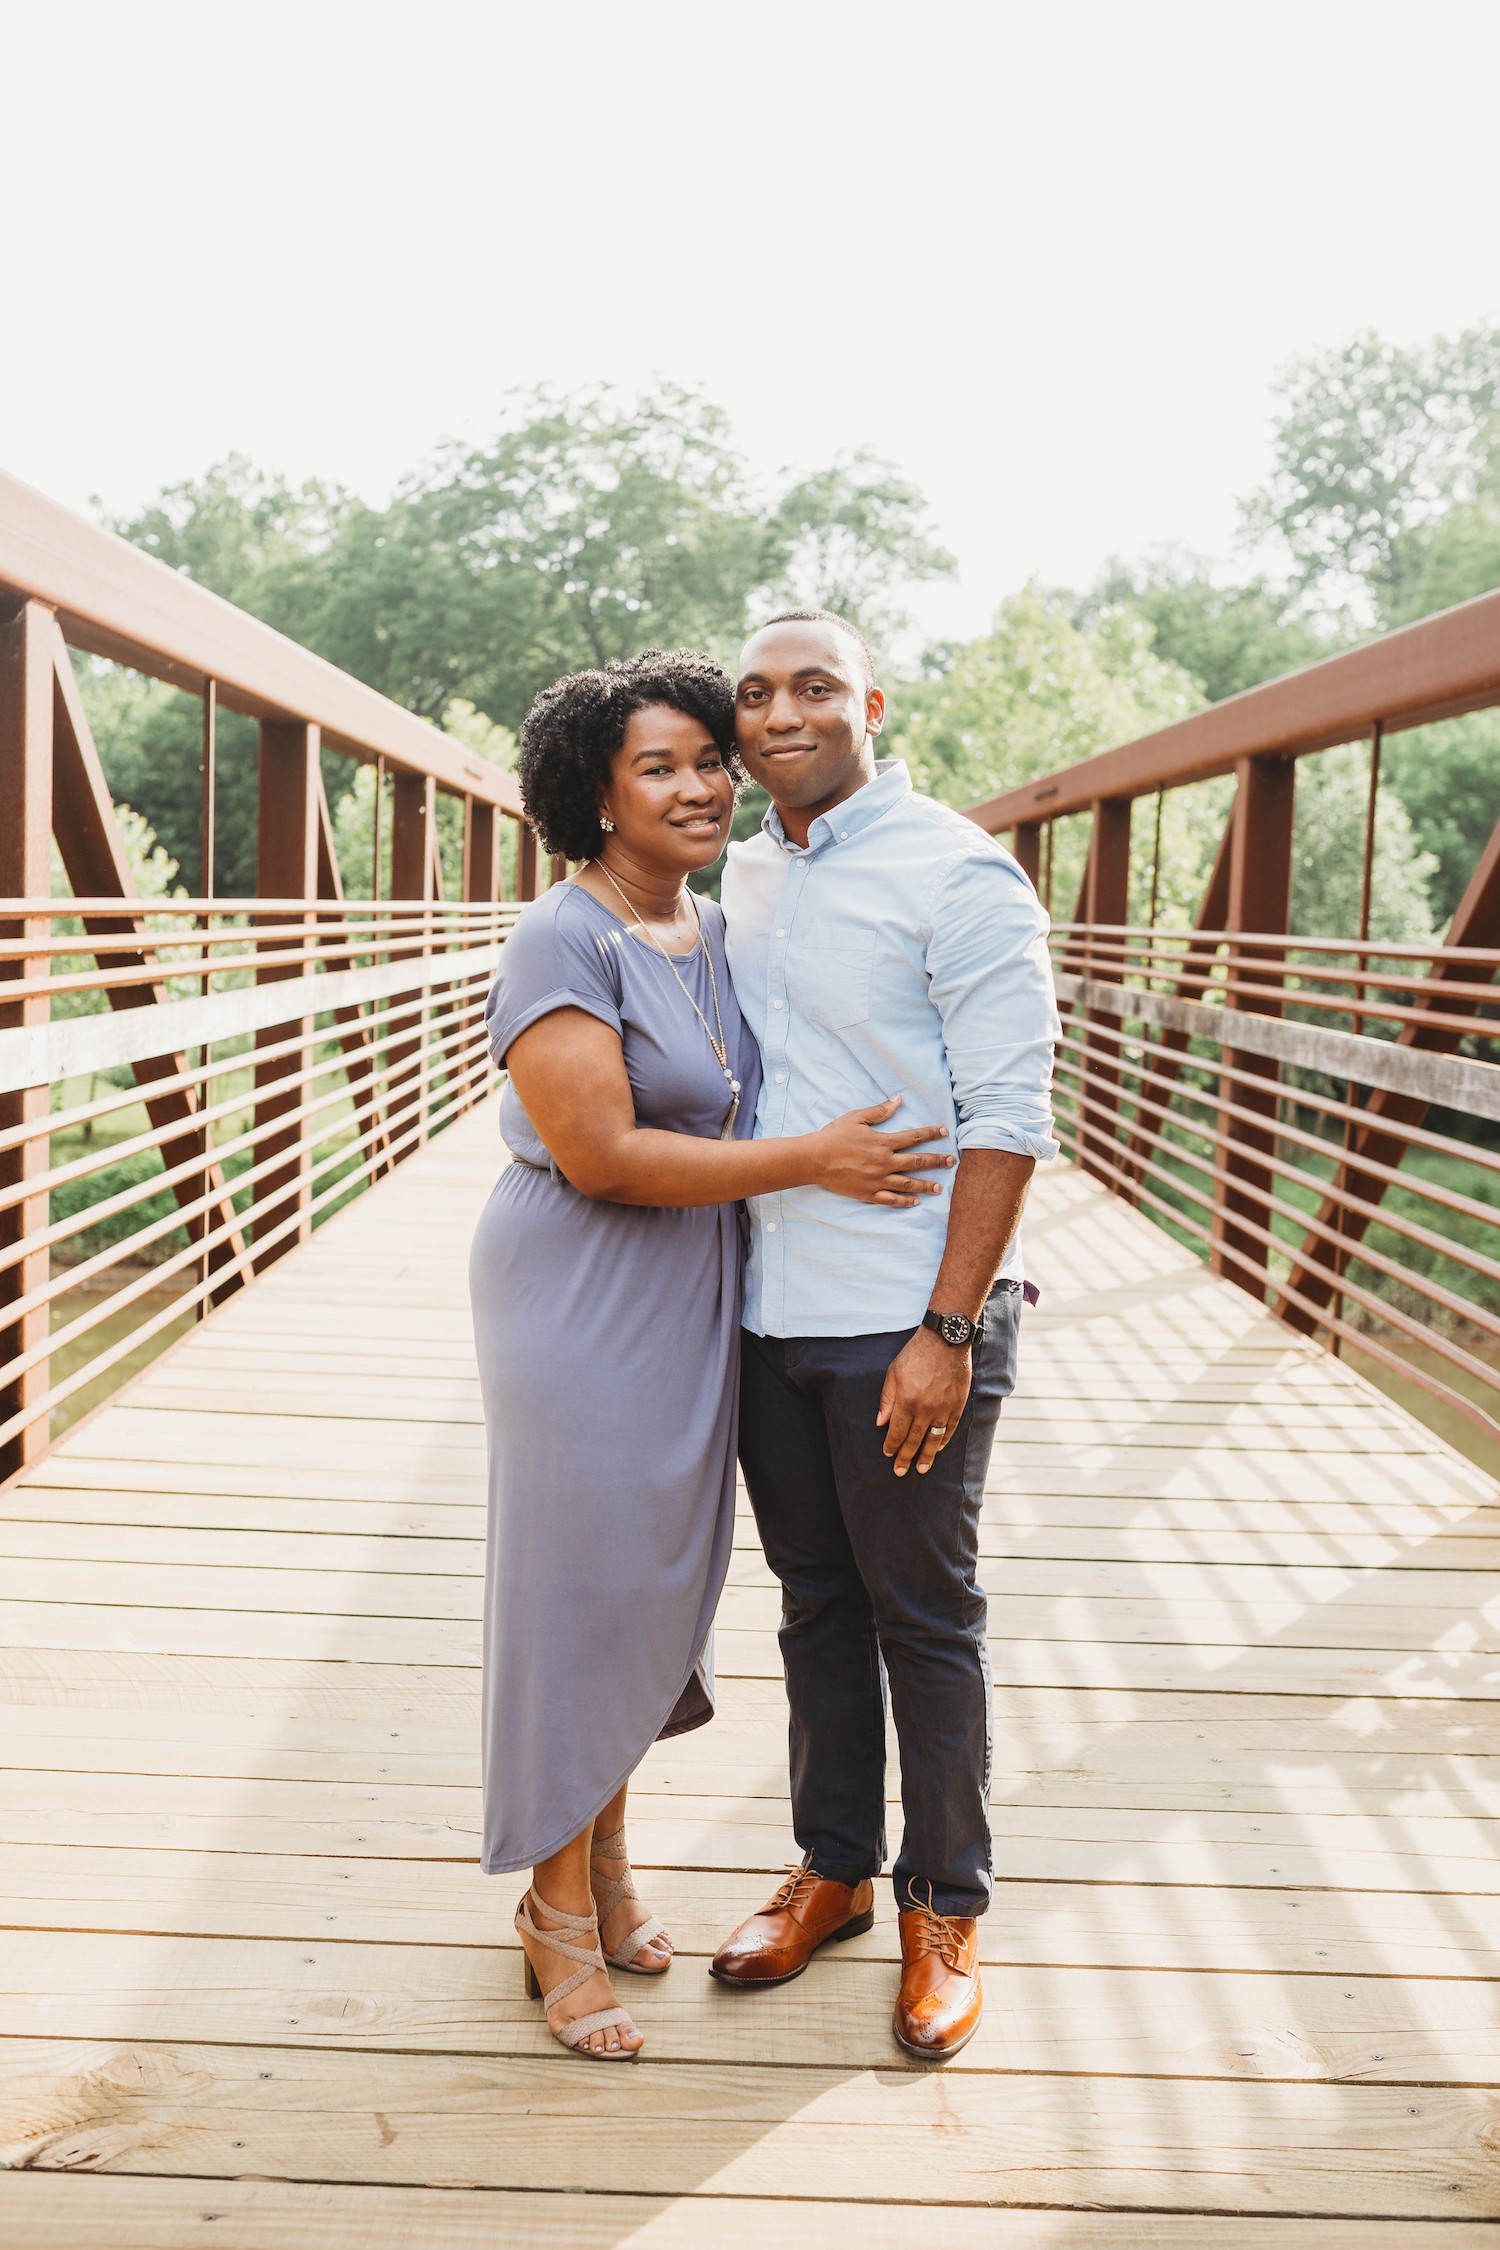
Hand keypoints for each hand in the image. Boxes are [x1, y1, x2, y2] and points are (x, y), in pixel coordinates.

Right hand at [809, 1098, 954, 1206]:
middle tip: (951, 1161)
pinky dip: (904, 1201)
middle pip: (917, 1162)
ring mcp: (877, 1180)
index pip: (913, 1137)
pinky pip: (890, 1200)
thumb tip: (898, 1099)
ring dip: (925, 1185)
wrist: (814, 1159)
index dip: (930, 1133)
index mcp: (883, 1143)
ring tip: (939, 1187)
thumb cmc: (834, 1136)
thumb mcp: (856, 1118)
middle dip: (936, 1161)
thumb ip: (879, 1111)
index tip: (944, 1132)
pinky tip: (915, 1202)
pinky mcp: (868, 1193)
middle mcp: (884, 1163)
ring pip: (908, 1184)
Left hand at [876, 1326, 971, 1476]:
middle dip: (906, 1457)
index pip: (897, 1431)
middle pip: (914, 1440)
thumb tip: (880, 1422)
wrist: (945, 1340)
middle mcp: (925, 1408)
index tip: (888, 1454)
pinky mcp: (958, 1405)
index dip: (892, 1445)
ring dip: (926, 1456)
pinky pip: (950, 1429)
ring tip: (922, 1468)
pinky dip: (943, 1441)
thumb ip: (887, 1399)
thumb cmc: (916, 1354)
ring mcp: (943, 1408)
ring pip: (933, 1439)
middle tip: (900, 1471)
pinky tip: (937, 1449)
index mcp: (907, 1400)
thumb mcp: (893, 1373)